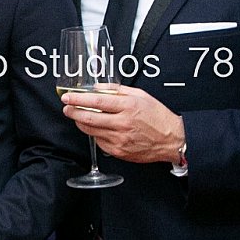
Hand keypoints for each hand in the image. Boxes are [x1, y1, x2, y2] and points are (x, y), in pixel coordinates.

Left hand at [62, 85, 183, 164]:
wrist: (172, 140)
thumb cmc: (158, 116)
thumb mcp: (141, 95)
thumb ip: (117, 90)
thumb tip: (98, 87)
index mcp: (128, 107)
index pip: (97, 102)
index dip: (78, 99)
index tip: (68, 97)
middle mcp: (123, 124)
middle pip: (89, 118)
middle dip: (73, 112)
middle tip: (66, 107)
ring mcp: (119, 139)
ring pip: (91, 131)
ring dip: (80, 122)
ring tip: (77, 116)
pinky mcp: (118, 151)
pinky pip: (99, 141)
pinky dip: (94, 133)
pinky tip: (97, 128)